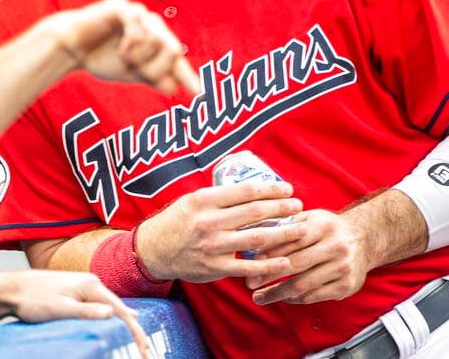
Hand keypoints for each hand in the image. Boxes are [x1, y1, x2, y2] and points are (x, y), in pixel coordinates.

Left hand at [0, 269, 152, 358]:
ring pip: (110, 308)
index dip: (135, 331)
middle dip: (133, 330)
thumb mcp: (61, 309)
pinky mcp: (75, 292)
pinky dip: (111, 319)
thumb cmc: (34, 299)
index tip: (144, 349)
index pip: (121, 310)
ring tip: (136, 343)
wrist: (12, 288)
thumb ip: (87, 312)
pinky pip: (99, 307)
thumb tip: (114, 313)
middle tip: (145, 352)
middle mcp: (90, 283)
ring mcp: (83, 286)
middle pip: (119, 309)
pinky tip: (116, 322)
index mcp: (91, 285)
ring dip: (123, 325)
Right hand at [49, 0, 200, 95]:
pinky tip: (122, 51)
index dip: (188, 76)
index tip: (198, 95)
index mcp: (157, 42)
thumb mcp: (130, 74)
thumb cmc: (101, 57)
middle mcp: (153, 26)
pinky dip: (132, 42)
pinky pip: (139, 24)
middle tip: (136, 70)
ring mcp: (139, 14)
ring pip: (158, 39)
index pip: (178, 60)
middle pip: (173, 50)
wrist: (71, 47)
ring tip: (123, 57)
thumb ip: (152, 79)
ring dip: (140, 56)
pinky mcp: (122, 7)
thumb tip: (174, 88)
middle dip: (154, 67)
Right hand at [137, 182, 305, 282]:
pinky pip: (249, 267)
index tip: (287, 188)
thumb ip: (218, 197)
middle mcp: (209, 221)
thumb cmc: (176, 222)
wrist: (153, 250)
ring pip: (257, 238)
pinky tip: (286, 261)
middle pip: (255, 212)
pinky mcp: (215, 267)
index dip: (270, 189)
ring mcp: (213, 245)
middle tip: (299, 205)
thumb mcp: (191, 200)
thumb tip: (252, 190)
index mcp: (203, 200)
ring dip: (284, 233)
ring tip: (302, 228)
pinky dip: (270, 265)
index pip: (245, 191)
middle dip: (282, 207)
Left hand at [245, 209, 368, 304]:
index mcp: (322, 226)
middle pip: (294, 264)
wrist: (365, 239)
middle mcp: (335, 247)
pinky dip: (295, 298)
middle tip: (249, 283)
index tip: (248, 262)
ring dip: (278, 293)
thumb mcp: (309, 217)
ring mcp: (343, 268)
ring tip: (260, 297)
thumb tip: (252, 232)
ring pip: (303, 284)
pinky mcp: (347, 286)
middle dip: (268, 275)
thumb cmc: (327, 228)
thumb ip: (284, 223)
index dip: (266, 253)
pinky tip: (282, 297)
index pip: (289, 241)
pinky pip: (315, 296)